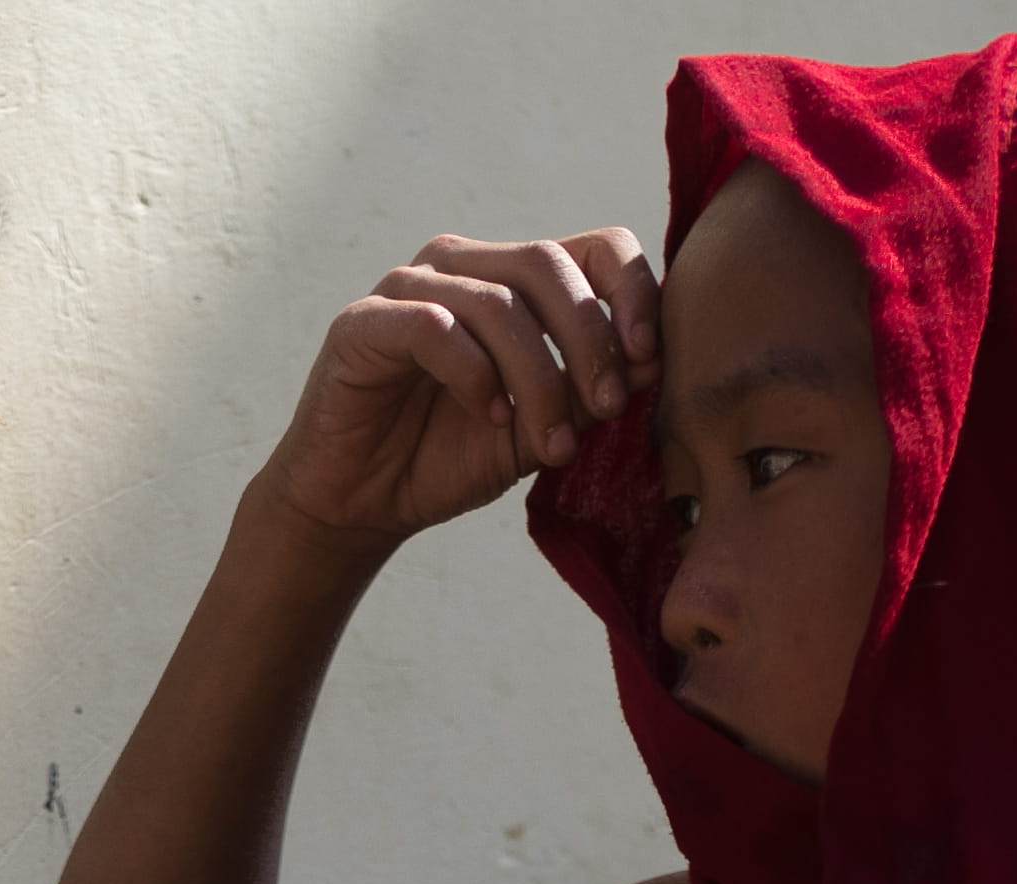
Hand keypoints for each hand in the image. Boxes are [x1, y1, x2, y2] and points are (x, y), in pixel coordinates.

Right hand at [254, 230, 659, 549]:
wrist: (364, 503)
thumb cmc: (450, 457)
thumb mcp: (542, 429)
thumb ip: (590, 392)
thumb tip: (652, 361)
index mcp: (513, 279)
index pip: (595, 247)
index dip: (632, 291)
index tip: (648, 359)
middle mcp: (463, 265)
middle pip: (547, 263)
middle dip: (588, 340)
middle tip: (605, 409)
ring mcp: (410, 286)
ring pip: (497, 302)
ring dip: (537, 379)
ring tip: (550, 444)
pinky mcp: (364, 321)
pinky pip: (434, 327)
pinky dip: (475, 375)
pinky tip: (489, 418)